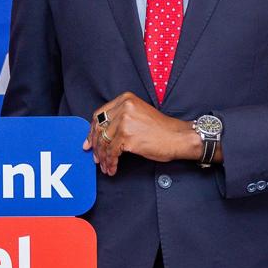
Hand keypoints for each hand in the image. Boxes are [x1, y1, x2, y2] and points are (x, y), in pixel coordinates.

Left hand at [84, 92, 200, 175]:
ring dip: (103, 158)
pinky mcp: (128, 136)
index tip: (89, 142)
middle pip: (99, 128)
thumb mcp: (138, 115)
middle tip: (95, 158)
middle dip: (95, 146)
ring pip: (104, 142)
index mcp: (125, 99)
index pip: (99, 115)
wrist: (178, 137)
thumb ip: (119, 120)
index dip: (92, 131)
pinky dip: (111, 162)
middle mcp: (123, 107)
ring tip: (106, 166)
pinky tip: (113, 168)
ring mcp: (125, 121)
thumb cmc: (161, 129)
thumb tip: (99, 136)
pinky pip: (112, 152)